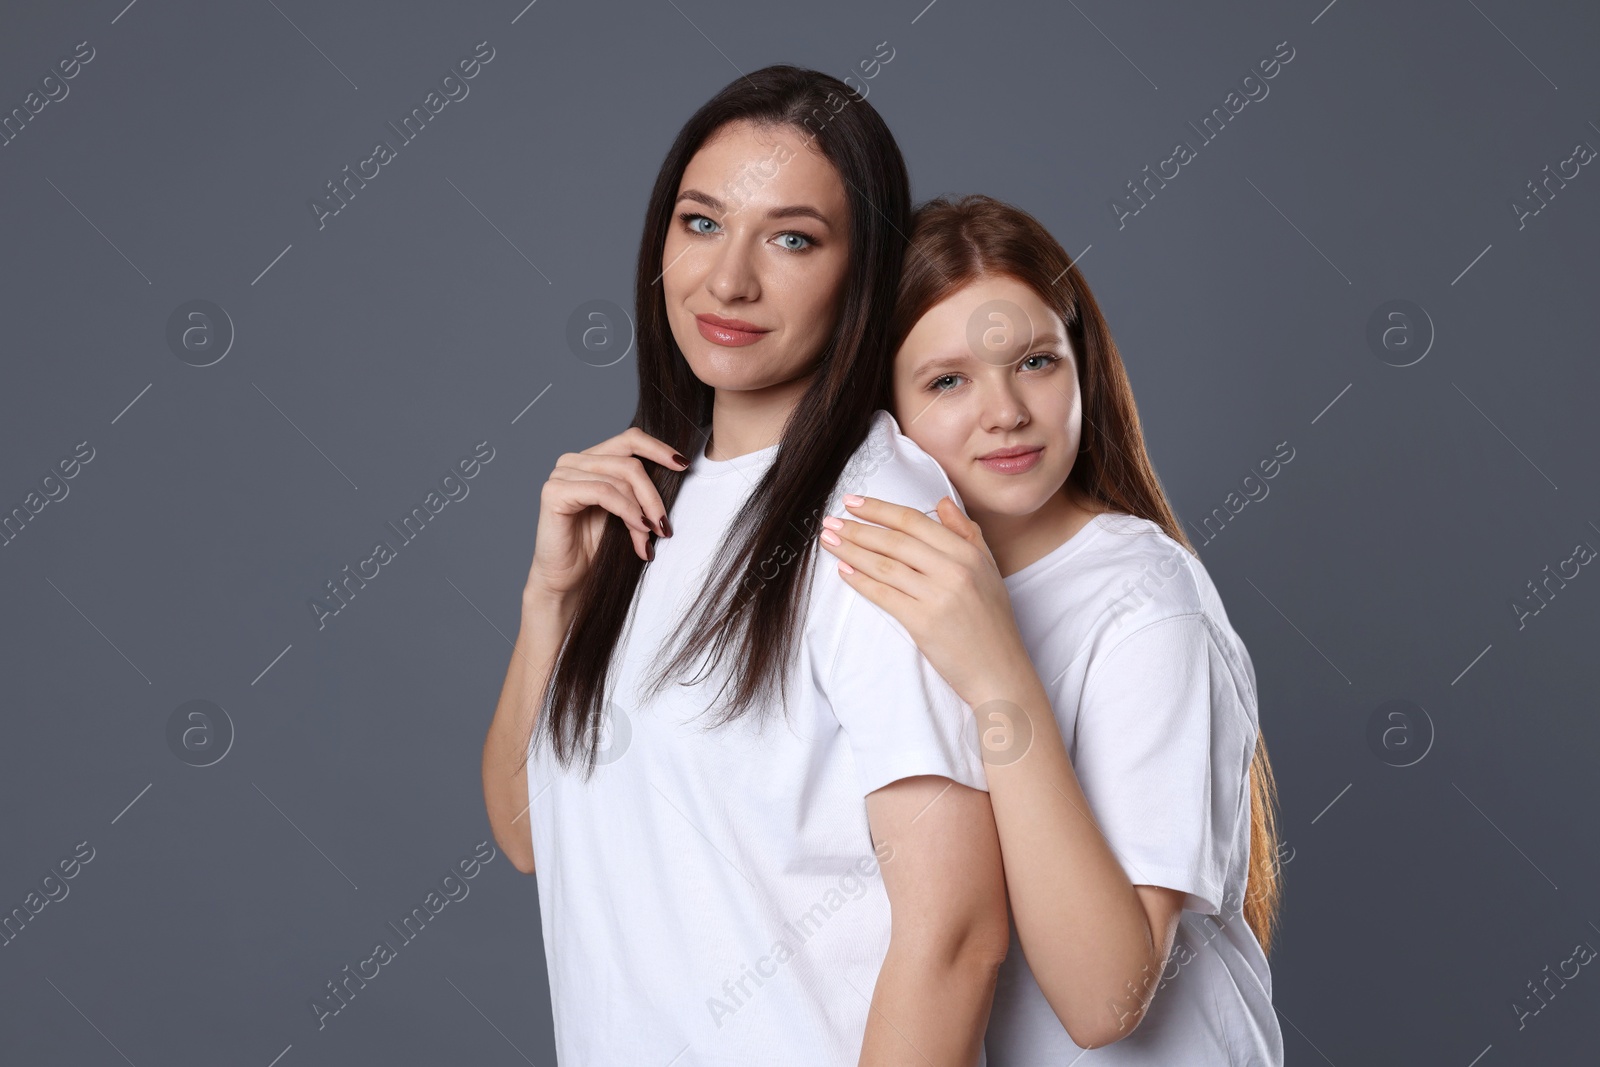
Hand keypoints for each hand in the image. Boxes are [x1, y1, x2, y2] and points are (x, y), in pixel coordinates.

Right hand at [527, 427, 686, 600]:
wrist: (568, 580)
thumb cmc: (597, 549)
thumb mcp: (628, 514)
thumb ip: (641, 491)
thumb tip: (678, 470)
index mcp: (592, 460)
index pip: (630, 439)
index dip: (658, 448)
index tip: (683, 465)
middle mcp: (574, 461)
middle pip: (629, 462)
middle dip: (653, 495)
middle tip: (665, 525)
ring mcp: (561, 474)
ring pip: (620, 478)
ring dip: (642, 510)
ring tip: (651, 536)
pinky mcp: (554, 491)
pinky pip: (603, 492)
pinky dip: (626, 510)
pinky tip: (638, 528)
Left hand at [817, 495, 1033, 707]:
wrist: (998, 671)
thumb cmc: (992, 622)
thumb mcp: (989, 569)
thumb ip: (967, 533)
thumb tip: (942, 502)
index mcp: (968, 553)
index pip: (915, 522)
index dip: (880, 509)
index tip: (853, 502)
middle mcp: (954, 570)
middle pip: (895, 541)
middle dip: (857, 528)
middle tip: (831, 520)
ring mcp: (938, 596)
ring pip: (885, 565)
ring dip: (851, 551)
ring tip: (829, 541)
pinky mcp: (923, 622)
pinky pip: (883, 595)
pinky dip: (860, 581)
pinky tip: (844, 571)